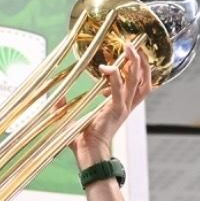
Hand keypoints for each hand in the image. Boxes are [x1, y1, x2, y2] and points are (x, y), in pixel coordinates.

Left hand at [71, 43, 152, 165]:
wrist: (89, 156)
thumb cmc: (83, 141)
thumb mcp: (74, 118)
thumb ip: (66, 105)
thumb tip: (56, 96)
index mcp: (121, 106)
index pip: (138, 83)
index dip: (136, 68)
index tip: (124, 55)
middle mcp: (126, 105)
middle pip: (143, 79)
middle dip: (141, 60)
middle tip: (133, 44)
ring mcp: (123, 107)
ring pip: (137, 80)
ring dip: (135, 62)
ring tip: (129, 47)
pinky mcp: (116, 110)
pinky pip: (119, 89)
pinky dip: (114, 76)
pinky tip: (105, 68)